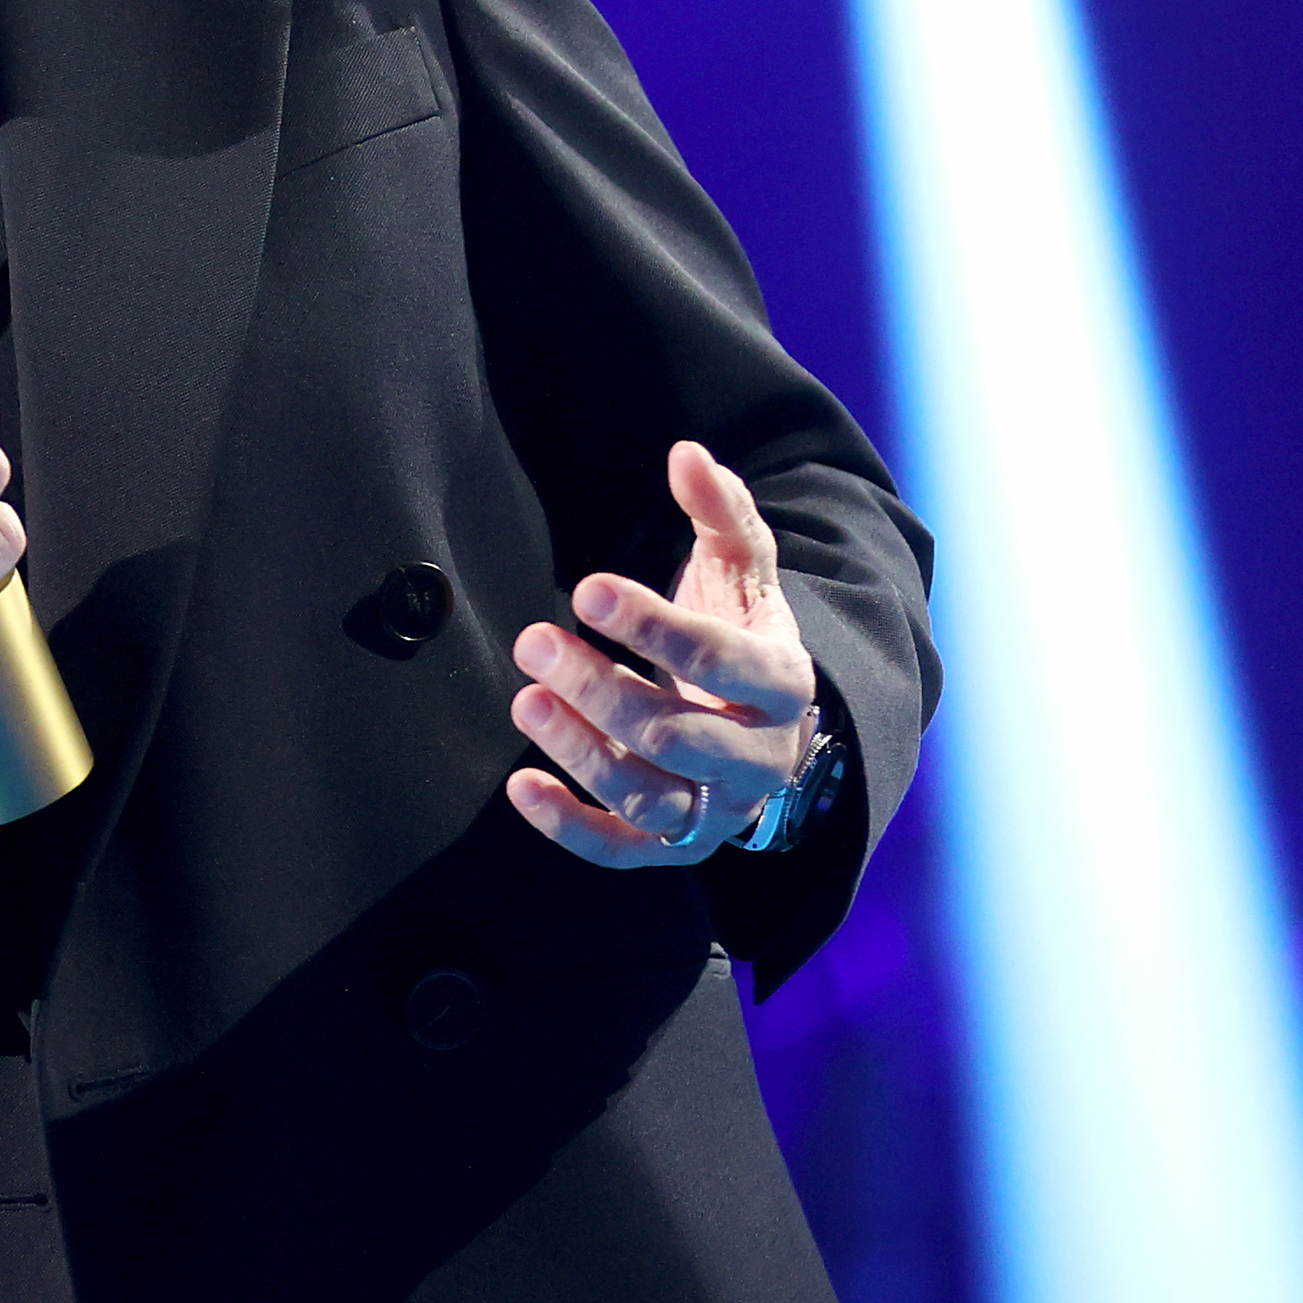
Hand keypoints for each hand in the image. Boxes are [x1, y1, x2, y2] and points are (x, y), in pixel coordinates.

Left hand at [505, 440, 822, 865]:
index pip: (719, 659)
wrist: (766, 723)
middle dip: (599, 687)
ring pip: (648, 795)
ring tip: (526, 697)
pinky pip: (622, 849)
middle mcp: (757, 758)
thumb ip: (720, 511)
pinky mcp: (676, 846)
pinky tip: (521, 784)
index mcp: (781, 683)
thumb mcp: (741, 571)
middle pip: (673, 733)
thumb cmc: (742, 633)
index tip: (586, 588)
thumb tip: (687, 454)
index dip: (651, 625)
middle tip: (534, 640)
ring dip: (579, 750)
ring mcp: (717, 810)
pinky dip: (569, 826)